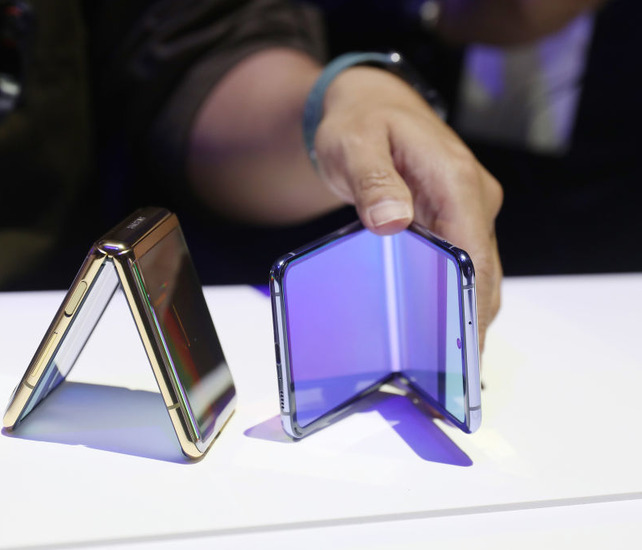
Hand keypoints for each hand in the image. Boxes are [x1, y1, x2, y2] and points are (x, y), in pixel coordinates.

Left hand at [315, 65, 502, 348]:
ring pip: (474, 273)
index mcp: (455, 179)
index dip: (472, 302)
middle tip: (445, 375)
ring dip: (462, 314)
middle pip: (482, 271)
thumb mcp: (355, 144)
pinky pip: (458, 265)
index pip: (475, 251)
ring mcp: (466, 210)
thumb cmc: (360, 121)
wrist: (368, 105)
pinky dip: (450, 297)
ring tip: (439, 366)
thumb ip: (372, 181)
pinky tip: (430, 330)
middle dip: (469, 322)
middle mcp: (472, 198)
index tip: (463, 349)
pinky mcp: (452, 219)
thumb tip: (393, 220)